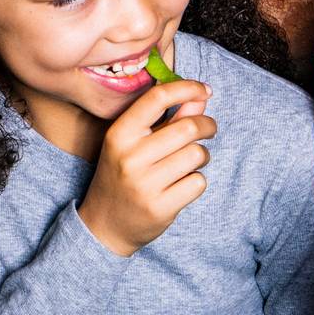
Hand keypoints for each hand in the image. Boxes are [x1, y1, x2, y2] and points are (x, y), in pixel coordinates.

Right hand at [78, 79, 215, 255]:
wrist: (104, 226)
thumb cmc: (122, 176)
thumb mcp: (134, 143)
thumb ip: (169, 118)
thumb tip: (201, 97)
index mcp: (119, 135)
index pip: (157, 98)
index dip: (187, 88)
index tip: (205, 90)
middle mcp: (130, 158)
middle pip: (187, 128)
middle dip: (206, 125)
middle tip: (208, 129)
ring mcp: (145, 185)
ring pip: (197, 155)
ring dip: (202, 156)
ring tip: (189, 162)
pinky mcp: (160, 208)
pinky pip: (198, 182)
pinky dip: (197, 181)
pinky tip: (182, 185)